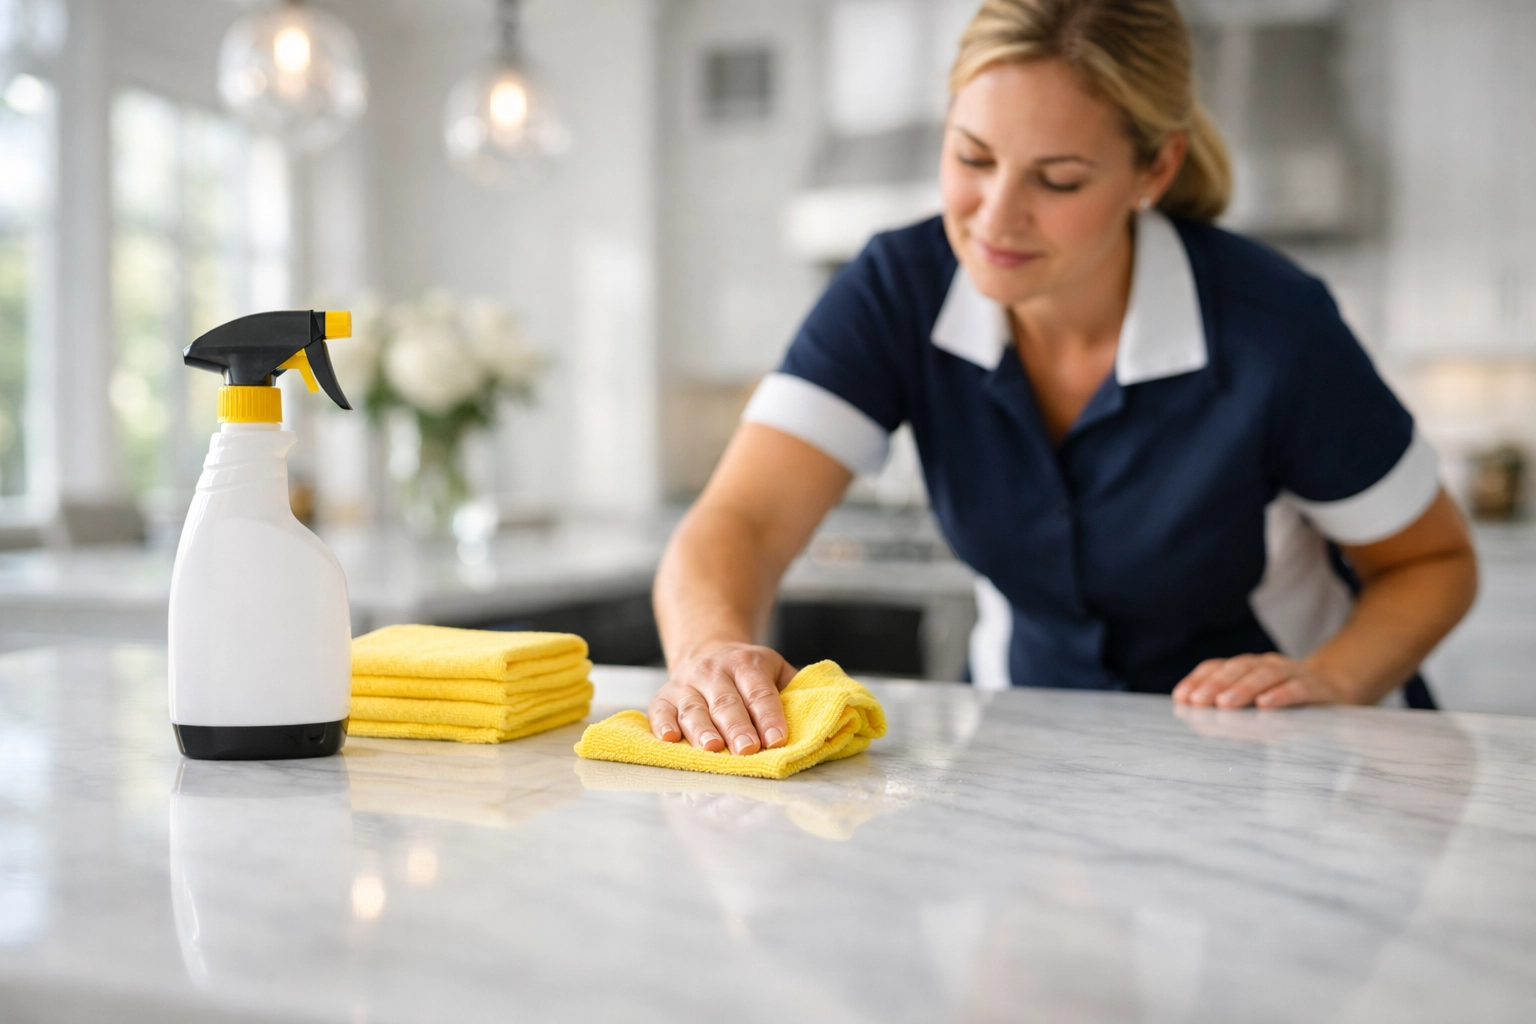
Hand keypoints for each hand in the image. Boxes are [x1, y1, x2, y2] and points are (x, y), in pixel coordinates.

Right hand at [648, 643, 795, 753]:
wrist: (707, 649)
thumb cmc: (748, 672)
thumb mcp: (775, 669)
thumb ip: (795, 689)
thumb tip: (823, 717)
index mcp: (746, 664)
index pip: (760, 692)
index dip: (769, 716)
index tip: (777, 740)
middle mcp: (714, 671)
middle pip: (727, 703)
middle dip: (737, 728)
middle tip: (748, 749)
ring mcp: (687, 683)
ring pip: (694, 708)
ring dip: (702, 730)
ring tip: (713, 748)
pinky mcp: (664, 696)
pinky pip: (661, 710)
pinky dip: (663, 725)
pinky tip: (669, 739)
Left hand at [1171, 653, 1351, 708]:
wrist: (1334, 690)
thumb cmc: (1285, 699)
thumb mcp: (1255, 700)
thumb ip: (1229, 704)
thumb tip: (1193, 715)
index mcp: (1248, 666)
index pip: (1218, 667)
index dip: (1198, 680)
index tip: (1181, 697)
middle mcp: (1267, 664)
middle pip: (1238, 668)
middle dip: (1215, 684)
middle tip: (1198, 702)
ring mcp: (1292, 672)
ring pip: (1265, 675)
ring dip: (1243, 688)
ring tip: (1224, 704)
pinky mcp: (1316, 687)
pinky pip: (1297, 688)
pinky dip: (1281, 695)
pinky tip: (1265, 705)